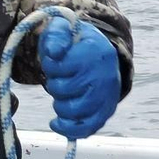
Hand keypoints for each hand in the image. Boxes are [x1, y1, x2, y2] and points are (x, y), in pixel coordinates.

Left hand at [39, 18, 120, 139]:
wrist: (99, 54)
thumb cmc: (76, 43)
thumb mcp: (64, 29)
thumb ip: (56, 35)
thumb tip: (54, 52)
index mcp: (95, 52)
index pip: (61, 67)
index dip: (50, 66)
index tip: (53, 60)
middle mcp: (105, 75)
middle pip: (66, 90)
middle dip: (55, 86)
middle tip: (59, 78)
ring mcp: (108, 96)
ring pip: (75, 112)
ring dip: (60, 106)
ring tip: (61, 96)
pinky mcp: (107, 112)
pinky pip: (88, 128)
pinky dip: (70, 129)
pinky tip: (57, 123)